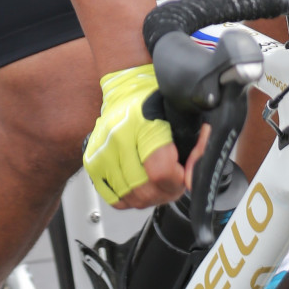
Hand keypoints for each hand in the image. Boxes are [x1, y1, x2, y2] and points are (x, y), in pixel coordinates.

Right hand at [83, 64, 205, 208]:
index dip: (179, 180)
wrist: (125, 89)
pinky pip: (115, 199)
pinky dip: (132, 198)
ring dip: (151, 197)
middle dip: (168, 191)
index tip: (186, 175)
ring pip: (131, 199)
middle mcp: (118, 138)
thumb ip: (195, 142)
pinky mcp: (92, 164)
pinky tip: (144, 185)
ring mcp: (101, 152)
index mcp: (142, 122)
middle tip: (177, 181)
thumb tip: (197, 173)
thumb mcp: (183, 113)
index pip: (161, 170)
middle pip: (146, 190)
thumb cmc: (155, 99)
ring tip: (162, 183)